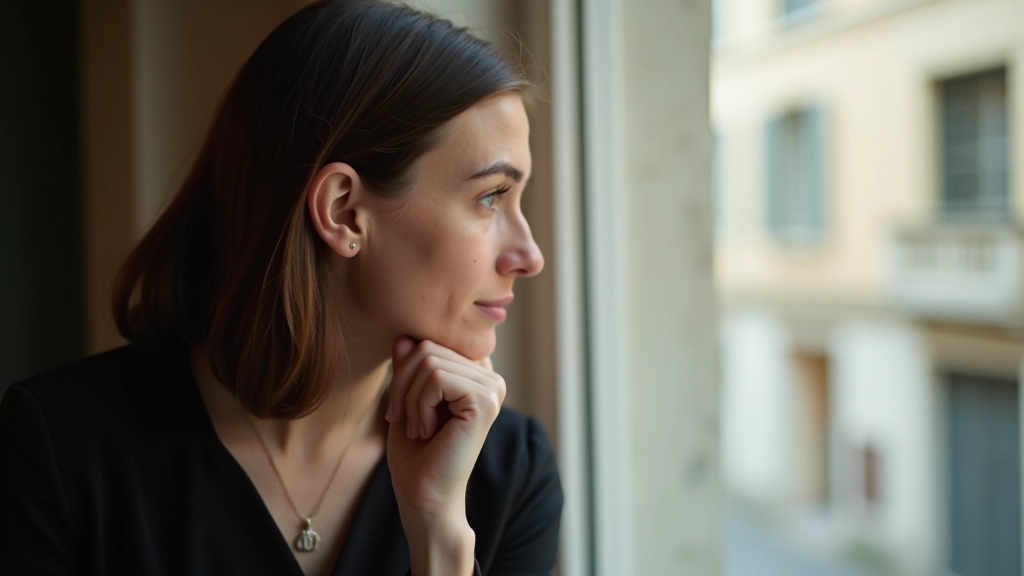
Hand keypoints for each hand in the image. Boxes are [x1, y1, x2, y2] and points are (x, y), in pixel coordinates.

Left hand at [385, 337, 505, 574]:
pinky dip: (419, 405)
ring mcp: (492, 387)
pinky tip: (427, 430)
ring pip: (428, 360)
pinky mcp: (486, 401)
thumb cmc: (415, 454)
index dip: (405, 369)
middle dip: (401, 383)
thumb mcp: (405, 398)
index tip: (400, 407)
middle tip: (402, 420)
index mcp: (474, 373)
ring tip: (417, 428)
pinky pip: (437, 378)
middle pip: (427, 346)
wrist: (424, 497)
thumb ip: (408, 366)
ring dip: (409, 397)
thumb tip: (406, 335)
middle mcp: (489, 376)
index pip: (430, 340)